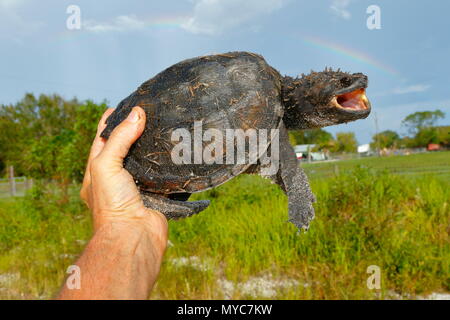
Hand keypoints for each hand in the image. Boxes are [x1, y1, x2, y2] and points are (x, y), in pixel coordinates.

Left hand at [80, 106, 167, 251]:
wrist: (133, 237)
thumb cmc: (112, 204)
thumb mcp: (106, 165)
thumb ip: (120, 138)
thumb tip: (137, 113)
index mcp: (97, 172)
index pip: (102, 140)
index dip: (111, 122)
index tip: (124, 106)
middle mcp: (117, 179)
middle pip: (127, 148)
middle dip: (136, 132)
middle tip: (150, 114)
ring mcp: (137, 187)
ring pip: (147, 161)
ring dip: (155, 148)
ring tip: (166, 128)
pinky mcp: (157, 195)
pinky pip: (165, 176)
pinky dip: (170, 165)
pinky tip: (178, 152)